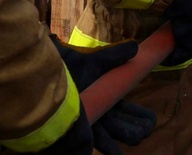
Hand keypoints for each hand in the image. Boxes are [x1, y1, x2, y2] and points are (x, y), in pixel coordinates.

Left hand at [47, 37, 155, 153]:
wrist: (41, 75)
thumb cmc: (68, 69)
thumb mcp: (93, 61)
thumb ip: (114, 55)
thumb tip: (135, 47)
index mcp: (107, 96)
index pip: (130, 111)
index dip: (141, 117)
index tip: (150, 121)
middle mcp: (101, 111)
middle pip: (124, 127)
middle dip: (137, 130)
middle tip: (145, 131)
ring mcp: (90, 122)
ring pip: (112, 136)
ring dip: (126, 138)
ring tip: (136, 139)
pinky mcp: (77, 130)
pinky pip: (95, 142)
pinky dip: (109, 148)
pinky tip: (117, 152)